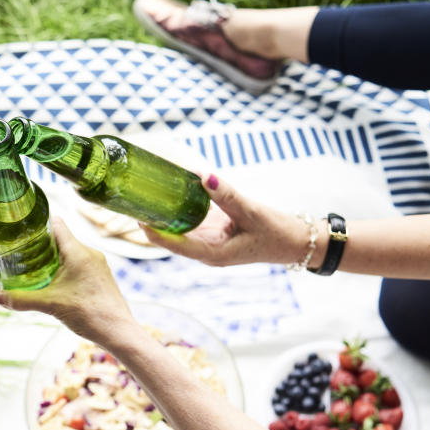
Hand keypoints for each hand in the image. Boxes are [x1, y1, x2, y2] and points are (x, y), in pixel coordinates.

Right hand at [0, 219, 134, 345]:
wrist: (118, 332)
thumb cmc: (90, 314)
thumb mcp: (50, 305)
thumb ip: (22, 299)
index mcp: (78, 252)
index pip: (56, 224)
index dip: (37, 224)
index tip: (21, 231)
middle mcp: (89, 253)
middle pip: (60, 238)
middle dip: (40, 245)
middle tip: (20, 253)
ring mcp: (97, 264)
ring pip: (69, 252)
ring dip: (52, 258)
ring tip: (33, 268)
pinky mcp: (100, 276)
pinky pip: (79, 264)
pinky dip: (64, 268)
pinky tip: (54, 282)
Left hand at [140, 174, 316, 266]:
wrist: (295, 242)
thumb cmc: (276, 232)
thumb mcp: (252, 212)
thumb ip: (228, 195)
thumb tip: (204, 176)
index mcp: (213, 254)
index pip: (175, 245)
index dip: (154, 233)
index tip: (138, 217)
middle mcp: (207, 251)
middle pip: (171, 239)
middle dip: (153, 222)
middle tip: (134, 200)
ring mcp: (209, 243)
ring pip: (179, 230)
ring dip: (164, 215)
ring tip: (145, 195)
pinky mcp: (214, 234)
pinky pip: (191, 223)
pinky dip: (180, 210)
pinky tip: (169, 194)